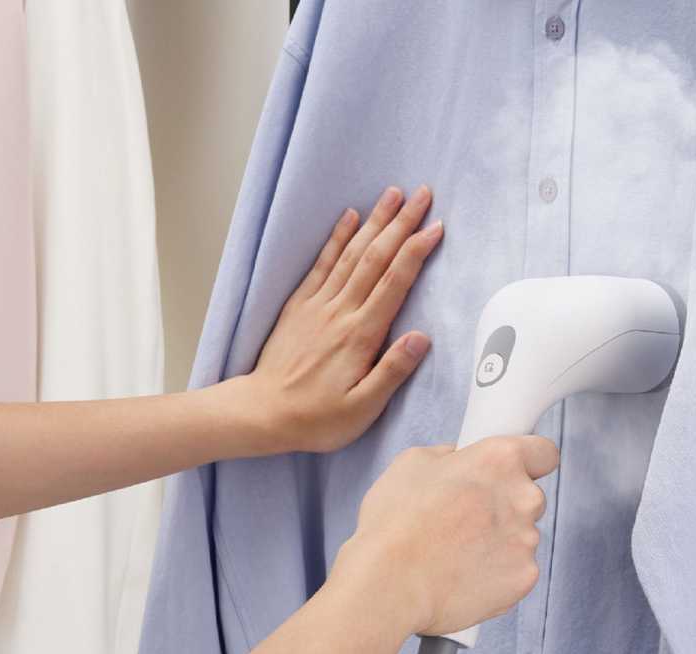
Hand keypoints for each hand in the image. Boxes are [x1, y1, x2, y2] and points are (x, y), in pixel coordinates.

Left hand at [230, 185, 442, 453]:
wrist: (260, 414)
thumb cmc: (316, 418)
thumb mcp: (362, 409)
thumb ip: (392, 371)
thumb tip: (421, 337)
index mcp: (360, 335)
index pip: (394, 282)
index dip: (416, 251)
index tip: (435, 226)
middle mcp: (340, 312)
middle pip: (376, 258)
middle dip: (401, 223)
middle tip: (422, 194)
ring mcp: (318, 305)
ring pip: (351, 254)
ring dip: (374, 221)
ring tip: (393, 194)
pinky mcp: (299, 306)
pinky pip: (321, 264)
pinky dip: (337, 238)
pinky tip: (349, 217)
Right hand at [331, 435, 559, 636]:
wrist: (389, 583)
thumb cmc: (395, 522)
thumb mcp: (412, 463)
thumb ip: (449, 454)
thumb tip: (458, 458)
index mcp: (501, 459)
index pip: (544, 453)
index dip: (530, 461)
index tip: (516, 472)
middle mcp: (524, 497)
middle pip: (529, 498)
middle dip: (505, 505)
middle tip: (466, 518)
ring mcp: (527, 540)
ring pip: (521, 536)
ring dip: (498, 541)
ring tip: (456, 552)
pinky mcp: (525, 578)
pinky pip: (517, 570)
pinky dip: (497, 573)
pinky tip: (463, 574)